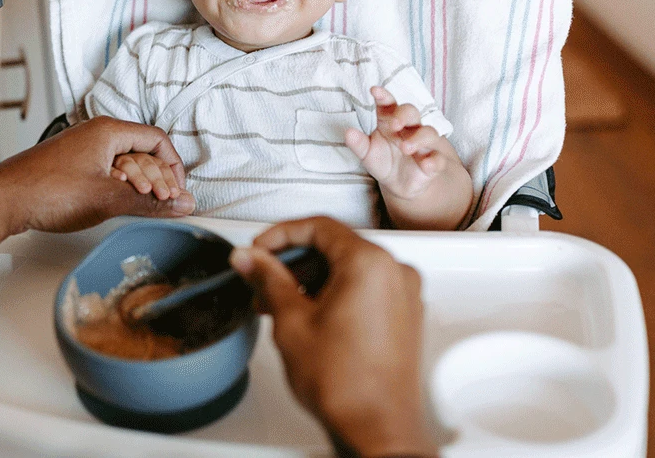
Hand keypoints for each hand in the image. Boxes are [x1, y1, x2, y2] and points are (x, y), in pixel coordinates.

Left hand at [0, 116, 194, 235]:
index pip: (157, 140)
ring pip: (124, 163)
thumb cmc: (47, 191)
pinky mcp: (72, 165)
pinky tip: (116, 204)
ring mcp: (82, 149)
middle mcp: (96, 134)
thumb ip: (149, 202)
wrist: (3, 200)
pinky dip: (119, 187)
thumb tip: (181, 203)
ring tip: (141, 206)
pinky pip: (106, 171)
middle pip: (143, 151)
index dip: (174, 166)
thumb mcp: (108, 199)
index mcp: (108, 131)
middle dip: (158, 178)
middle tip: (165, 203)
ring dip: (138, 184)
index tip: (179, 190)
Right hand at [230, 217, 435, 457]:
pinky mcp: (404, 317)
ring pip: (349, 269)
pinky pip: (365, 289)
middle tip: (262, 276)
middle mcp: (395, 273)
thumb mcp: (291, 321)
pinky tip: (307, 315)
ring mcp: (404, 296)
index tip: (258, 250)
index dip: (280, 235)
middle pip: (334, 246)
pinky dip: (334, 294)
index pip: (318, 227)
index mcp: (370, 264)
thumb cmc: (346, 385)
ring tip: (278, 303)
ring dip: (311, 279)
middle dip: (293, 260)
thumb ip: (268, 280)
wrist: (377, 429)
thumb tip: (250, 259)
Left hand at [344, 86, 447, 200]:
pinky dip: (434, 161)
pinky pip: (438, 158)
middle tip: (394, 124)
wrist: (400, 184)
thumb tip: (348, 133)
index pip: (388, 105)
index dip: (384, 96)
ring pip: (429, 133)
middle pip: (412, 112)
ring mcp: (424, 144)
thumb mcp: (367, 153)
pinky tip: (427, 165)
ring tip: (406, 147)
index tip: (374, 91)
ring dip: (418, 139)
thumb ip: (359, 144)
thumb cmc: (384, 160)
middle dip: (404, 115)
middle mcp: (409, 128)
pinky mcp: (434, 161)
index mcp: (390, 121)